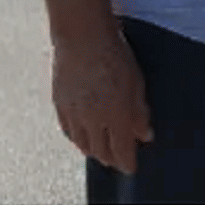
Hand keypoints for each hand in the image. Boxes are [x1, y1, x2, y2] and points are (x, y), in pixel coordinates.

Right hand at [50, 28, 152, 172]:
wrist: (82, 37)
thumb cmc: (115, 54)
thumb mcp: (137, 83)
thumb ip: (140, 112)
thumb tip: (145, 134)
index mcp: (115, 115)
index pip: (121, 150)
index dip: (126, 162)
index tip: (131, 167)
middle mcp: (92, 119)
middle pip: (100, 150)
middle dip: (110, 158)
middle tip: (118, 159)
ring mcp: (73, 113)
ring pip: (82, 143)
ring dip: (93, 150)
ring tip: (101, 153)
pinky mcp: (59, 104)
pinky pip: (68, 131)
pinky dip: (76, 138)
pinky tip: (81, 137)